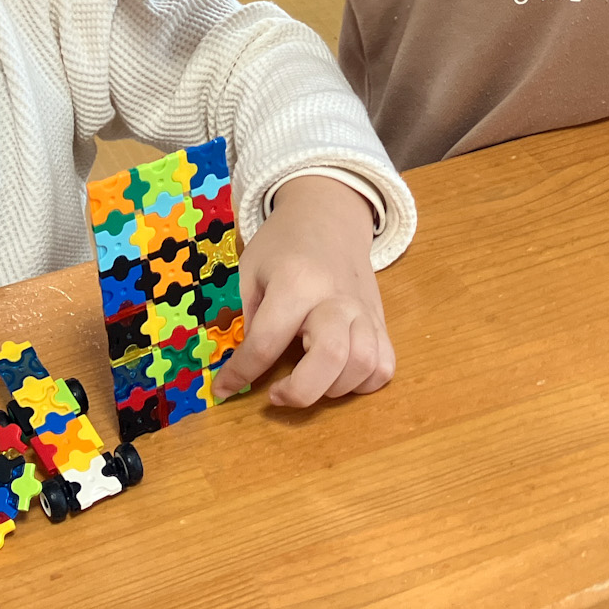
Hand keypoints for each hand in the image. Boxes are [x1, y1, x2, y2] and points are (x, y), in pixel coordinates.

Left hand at [211, 173, 392, 407]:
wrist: (329, 215)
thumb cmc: (282, 244)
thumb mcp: (251, 271)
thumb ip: (250, 320)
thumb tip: (247, 370)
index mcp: (295, 282)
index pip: (266, 343)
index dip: (240, 374)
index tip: (224, 389)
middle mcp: (335, 298)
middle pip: (330, 358)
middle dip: (299, 391)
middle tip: (277, 393)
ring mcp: (363, 310)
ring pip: (364, 365)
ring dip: (333, 389)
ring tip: (309, 380)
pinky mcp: (380, 319)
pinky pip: (384, 365)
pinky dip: (363, 383)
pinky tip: (338, 376)